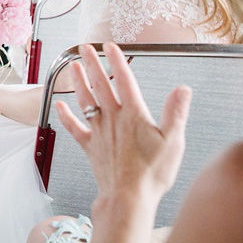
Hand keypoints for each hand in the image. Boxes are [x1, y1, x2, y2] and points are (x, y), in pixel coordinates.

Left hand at [56, 43, 191, 202]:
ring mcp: (98, 131)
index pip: (124, 80)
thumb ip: (176, 112)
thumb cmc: (152, 173)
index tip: (110, 45)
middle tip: (84, 48)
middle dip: (92, 63)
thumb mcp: (173, 141)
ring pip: (85, 100)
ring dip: (78, 82)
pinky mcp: (89, 146)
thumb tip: (183, 89)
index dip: (117, 60)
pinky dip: (66, 116)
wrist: (129, 197)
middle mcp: (113, 118)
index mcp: (134, 114)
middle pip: (101, 84)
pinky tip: (59, 106)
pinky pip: (74, 127)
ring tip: (72, 67)